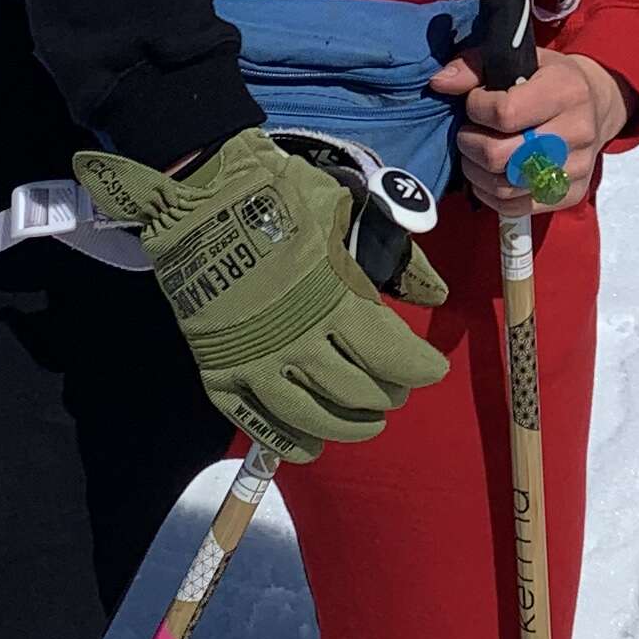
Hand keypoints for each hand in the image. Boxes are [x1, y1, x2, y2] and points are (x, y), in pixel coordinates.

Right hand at [77, 127, 448, 462]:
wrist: (200, 194)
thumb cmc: (284, 197)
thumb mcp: (351, 213)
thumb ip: (399, 258)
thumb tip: (438, 295)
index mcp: (334, 298)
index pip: (392, 356)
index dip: (420, 369)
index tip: (432, 370)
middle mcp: (295, 339)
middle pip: (358, 391)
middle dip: (388, 395)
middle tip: (396, 390)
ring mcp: (253, 360)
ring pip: (313, 417)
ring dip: (349, 426)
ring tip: (367, 421)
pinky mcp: (219, 371)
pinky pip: (257, 423)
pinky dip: (288, 441)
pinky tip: (311, 445)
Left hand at [429, 45, 629, 216]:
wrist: (595, 106)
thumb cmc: (546, 79)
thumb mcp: (516, 59)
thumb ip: (474, 67)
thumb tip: (439, 83)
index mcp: (566, 90)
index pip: (504, 113)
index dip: (476, 109)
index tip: (476, 102)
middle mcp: (578, 131)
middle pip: (500, 155)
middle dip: (470, 144)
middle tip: (469, 133)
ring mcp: (576, 167)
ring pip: (504, 186)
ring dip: (476, 172)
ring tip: (475, 154)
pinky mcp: (570, 194)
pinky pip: (515, 207)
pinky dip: (490, 194)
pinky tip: (489, 174)